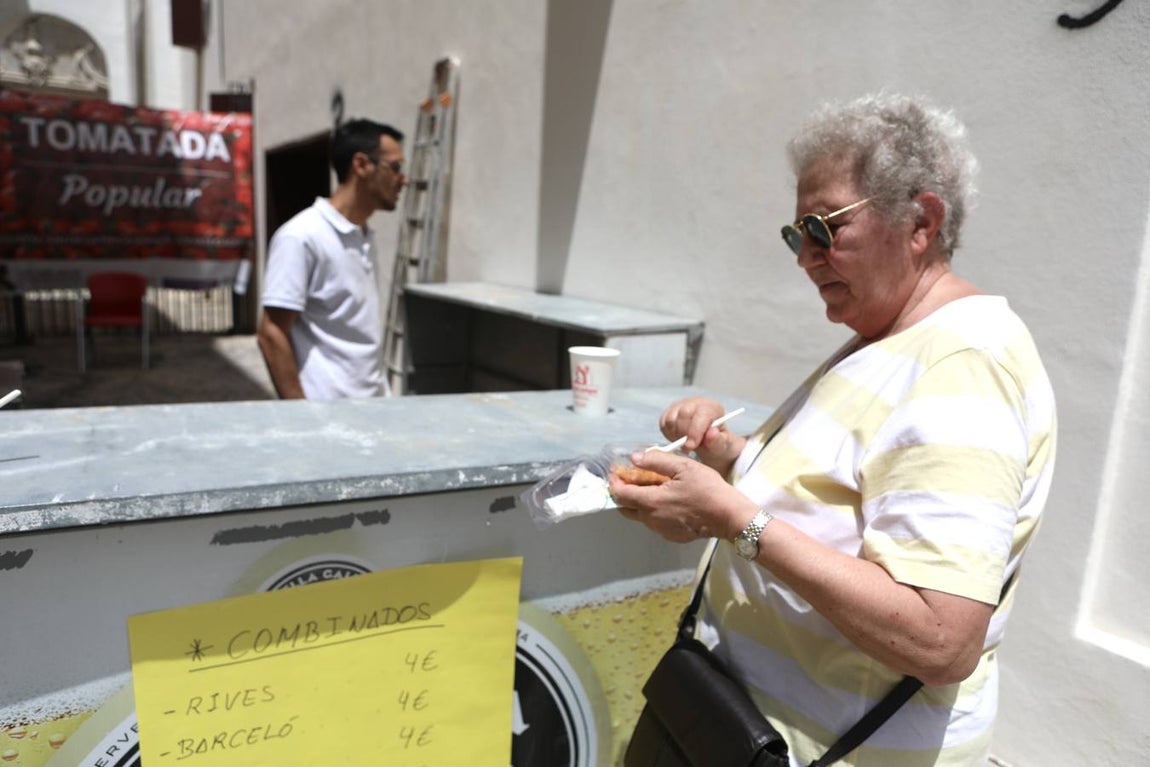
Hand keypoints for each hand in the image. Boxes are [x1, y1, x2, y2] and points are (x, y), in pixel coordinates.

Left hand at [609, 449, 756, 542]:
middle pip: (625, 508)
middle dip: (623, 494)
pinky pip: (655, 523)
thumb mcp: (683, 466)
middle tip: (630, 480)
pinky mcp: (672, 536)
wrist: (729, 517)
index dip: (614, 483)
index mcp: (651, 502)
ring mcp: (661, 530)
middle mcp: (652, 519)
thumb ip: (656, 461)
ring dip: (639, 502)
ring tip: (652, 487)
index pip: (620, 495)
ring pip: (641, 516)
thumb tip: (635, 458)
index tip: (615, 473)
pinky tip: (668, 500)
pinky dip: (654, 511)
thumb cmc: (708, 490)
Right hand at [658, 397, 745, 471]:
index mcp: (712, 408)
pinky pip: (663, 424)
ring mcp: (680, 406)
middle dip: (684, 434)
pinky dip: (669, 434)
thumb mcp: (722, 444)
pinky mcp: (669, 412)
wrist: (707, 441)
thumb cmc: (716, 442)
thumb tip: (712, 434)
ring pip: (671, 419)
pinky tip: (679, 439)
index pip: (701, 415)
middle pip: (683, 414)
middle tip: (688, 448)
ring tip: (686, 443)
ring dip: (676, 435)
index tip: (690, 446)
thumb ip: (718, 440)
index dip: (694, 431)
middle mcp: (696, 403)